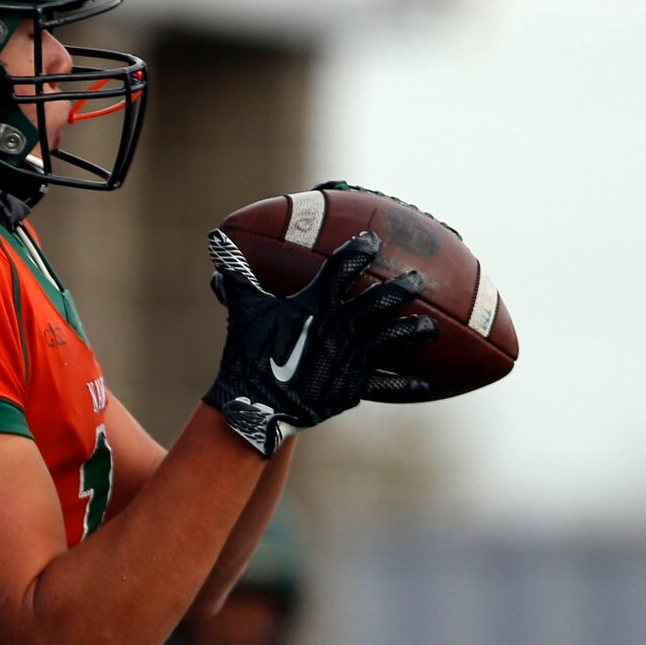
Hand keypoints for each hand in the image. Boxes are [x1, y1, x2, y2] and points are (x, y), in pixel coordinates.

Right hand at [200, 229, 434, 455]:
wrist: (253, 403)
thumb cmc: (247, 354)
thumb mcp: (244, 311)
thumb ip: (239, 276)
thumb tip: (217, 243)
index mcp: (315, 303)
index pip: (343, 267)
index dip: (360, 250)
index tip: (372, 241)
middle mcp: (339, 326)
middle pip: (379, 299)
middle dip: (401, 287)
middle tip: (417, 279)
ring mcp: (350, 356)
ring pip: (391, 337)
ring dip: (413, 331)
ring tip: (428, 327)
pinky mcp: (352, 386)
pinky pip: (385, 383)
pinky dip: (405, 385)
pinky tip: (424, 387)